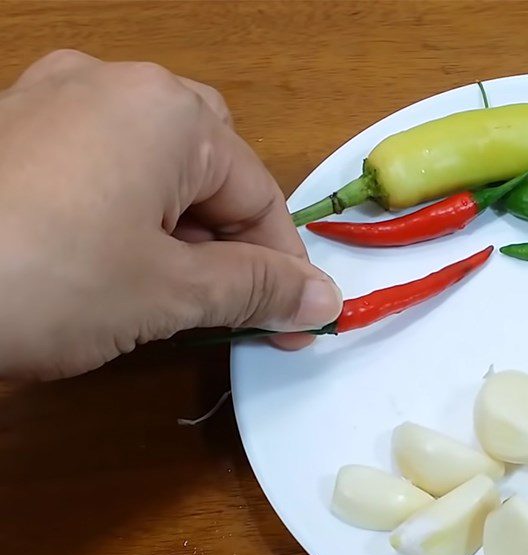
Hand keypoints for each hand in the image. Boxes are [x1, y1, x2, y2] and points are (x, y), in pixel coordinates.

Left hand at [0, 50, 340, 379]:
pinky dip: (127, 220)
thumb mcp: (170, 292)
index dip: (285, 266)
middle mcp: (112, 86)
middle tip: (228, 302)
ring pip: (154, 169)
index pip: (258, 193)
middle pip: (209, 169)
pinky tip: (110, 269)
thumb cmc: (49, 281)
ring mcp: (51, 102)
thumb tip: (326, 302)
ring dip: (181, 234)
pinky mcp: (11, 135)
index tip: (300, 325)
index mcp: (166, 111)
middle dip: (230, 239)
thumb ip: (258, 290)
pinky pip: (100, 169)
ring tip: (169, 296)